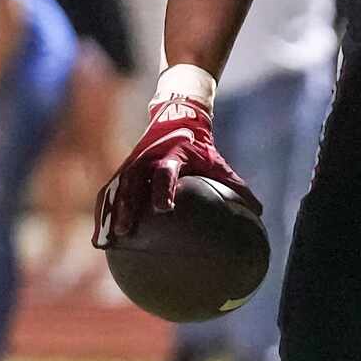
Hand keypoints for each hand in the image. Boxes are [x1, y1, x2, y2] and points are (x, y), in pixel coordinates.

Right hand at [93, 91, 258, 245]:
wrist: (176, 118)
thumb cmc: (201, 148)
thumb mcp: (218, 163)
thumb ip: (237, 187)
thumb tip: (260, 213)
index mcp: (170, 155)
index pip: (164, 171)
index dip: (163, 188)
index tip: (163, 208)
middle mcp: (145, 158)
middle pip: (130, 182)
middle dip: (125, 205)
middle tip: (125, 230)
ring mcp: (130, 164)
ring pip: (114, 189)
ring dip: (108, 214)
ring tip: (102, 242)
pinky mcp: (121, 171)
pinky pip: (108, 193)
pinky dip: (103, 214)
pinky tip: (100, 240)